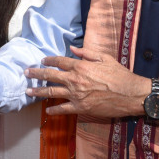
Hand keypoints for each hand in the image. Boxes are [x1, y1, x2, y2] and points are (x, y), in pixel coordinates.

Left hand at [25, 46, 149, 117]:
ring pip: (52, 92)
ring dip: (38, 91)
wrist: (132, 94)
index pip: (59, 62)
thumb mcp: (105, 58)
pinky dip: (54, 110)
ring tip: (28, 91)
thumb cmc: (120, 75)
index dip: (49, 60)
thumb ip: (87, 53)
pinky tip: (47, 110)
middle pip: (50, 76)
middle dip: (36, 74)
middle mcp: (75, 80)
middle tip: (26, 73)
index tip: (42, 61)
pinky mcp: (81, 107)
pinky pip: (63, 109)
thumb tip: (73, 48)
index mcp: (81, 66)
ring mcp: (76, 94)